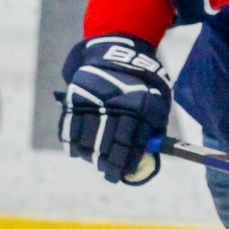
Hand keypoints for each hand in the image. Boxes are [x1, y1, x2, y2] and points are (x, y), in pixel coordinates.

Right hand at [56, 35, 171, 184]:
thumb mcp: (158, 101)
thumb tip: (147, 155)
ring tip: (96, 162)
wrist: (119, 53)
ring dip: (90, 156)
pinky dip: (72, 143)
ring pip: (86, 139)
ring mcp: (93, 102)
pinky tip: (78, 152)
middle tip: (110, 175)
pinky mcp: (75, 98)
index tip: (124, 176)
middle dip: (108, 164)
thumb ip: (154, 127)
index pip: (130, 145)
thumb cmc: (144, 84)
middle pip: (107, 146)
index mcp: (140, 108)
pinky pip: (69, 127)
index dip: (126, 164)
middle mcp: (115, 106)